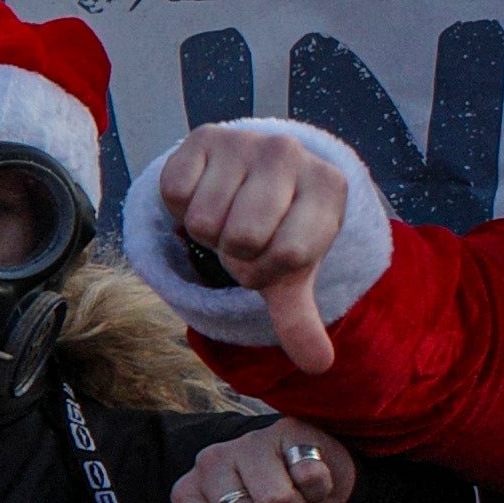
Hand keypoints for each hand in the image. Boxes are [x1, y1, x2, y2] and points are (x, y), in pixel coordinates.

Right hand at [148, 123, 353, 373]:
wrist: (254, 175)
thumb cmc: (278, 227)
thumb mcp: (291, 273)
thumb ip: (299, 320)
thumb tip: (318, 366)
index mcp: (328, 186)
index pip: (287, 256)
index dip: (266, 270)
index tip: (271, 253)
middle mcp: (290, 153)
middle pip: (241, 238)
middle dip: (234, 252)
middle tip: (243, 234)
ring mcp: (245, 140)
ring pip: (203, 221)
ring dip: (206, 232)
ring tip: (224, 213)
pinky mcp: (202, 136)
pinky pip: (175, 194)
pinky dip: (181, 205)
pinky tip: (202, 192)